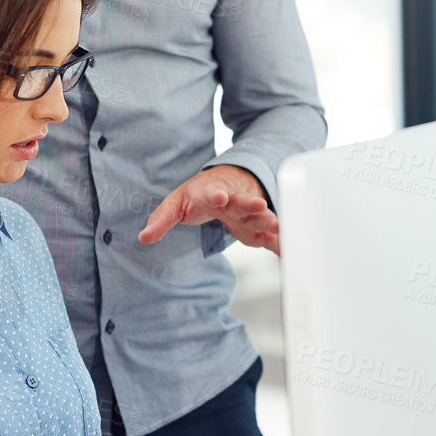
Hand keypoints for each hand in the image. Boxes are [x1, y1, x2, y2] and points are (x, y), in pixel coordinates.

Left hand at [138, 164, 278, 254]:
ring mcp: (248, 213)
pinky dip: (281, 242)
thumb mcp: (175, 204)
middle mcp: (233, 200)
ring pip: (261, 216)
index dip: (216, 194)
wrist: (224, 185)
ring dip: (270, 221)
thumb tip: (143, 237)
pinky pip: (271, 236)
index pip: (212, 192)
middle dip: (251, 204)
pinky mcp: (258, 227)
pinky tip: (291, 251)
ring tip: (280, 227)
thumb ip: (161, 220)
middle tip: (259, 206)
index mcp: (211, 192)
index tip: (220, 197)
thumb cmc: (198, 195)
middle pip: (242, 201)